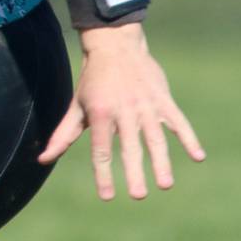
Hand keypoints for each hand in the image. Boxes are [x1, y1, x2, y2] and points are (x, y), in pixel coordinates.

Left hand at [38, 23, 205, 200]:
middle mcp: (124, 110)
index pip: (101, 150)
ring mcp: (145, 104)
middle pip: (130, 147)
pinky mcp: (162, 98)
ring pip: (156, 138)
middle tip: (139, 195)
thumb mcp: (77, 106)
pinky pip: (178, 121)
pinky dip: (189, 138)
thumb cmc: (93, 80)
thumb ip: (63, 135)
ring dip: (161, 161)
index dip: (103, 174)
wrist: (115, 44)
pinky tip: (198, 157)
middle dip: (134, 172)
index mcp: (101, 113)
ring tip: (165, 184)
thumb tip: (42, 159)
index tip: (108, 196)